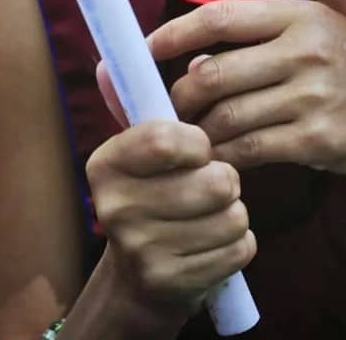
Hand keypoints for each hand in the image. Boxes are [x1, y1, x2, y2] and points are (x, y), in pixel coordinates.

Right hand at [85, 120, 254, 319]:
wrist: (138, 278)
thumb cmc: (156, 196)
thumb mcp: (145, 153)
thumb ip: (146, 106)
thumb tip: (110, 63)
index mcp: (106, 165)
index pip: (166, 140)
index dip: (200, 143)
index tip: (199, 152)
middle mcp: (115, 209)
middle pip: (217, 181)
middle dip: (227, 182)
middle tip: (209, 189)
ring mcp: (141, 250)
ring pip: (234, 216)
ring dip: (233, 215)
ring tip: (208, 218)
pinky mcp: (172, 282)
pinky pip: (239, 249)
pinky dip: (237, 245)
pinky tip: (210, 246)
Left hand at [141, 0, 345, 198]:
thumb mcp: (319, 34)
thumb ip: (262, 38)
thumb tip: (192, 60)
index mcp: (299, 16)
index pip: (218, 18)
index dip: (171, 34)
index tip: (143, 51)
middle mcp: (306, 50)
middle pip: (212, 75)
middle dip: (179, 100)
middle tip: (169, 114)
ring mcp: (313, 96)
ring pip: (226, 117)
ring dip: (198, 135)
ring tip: (191, 142)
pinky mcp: (317, 138)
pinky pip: (249, 150)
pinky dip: (225, 159)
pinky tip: (221, 162)